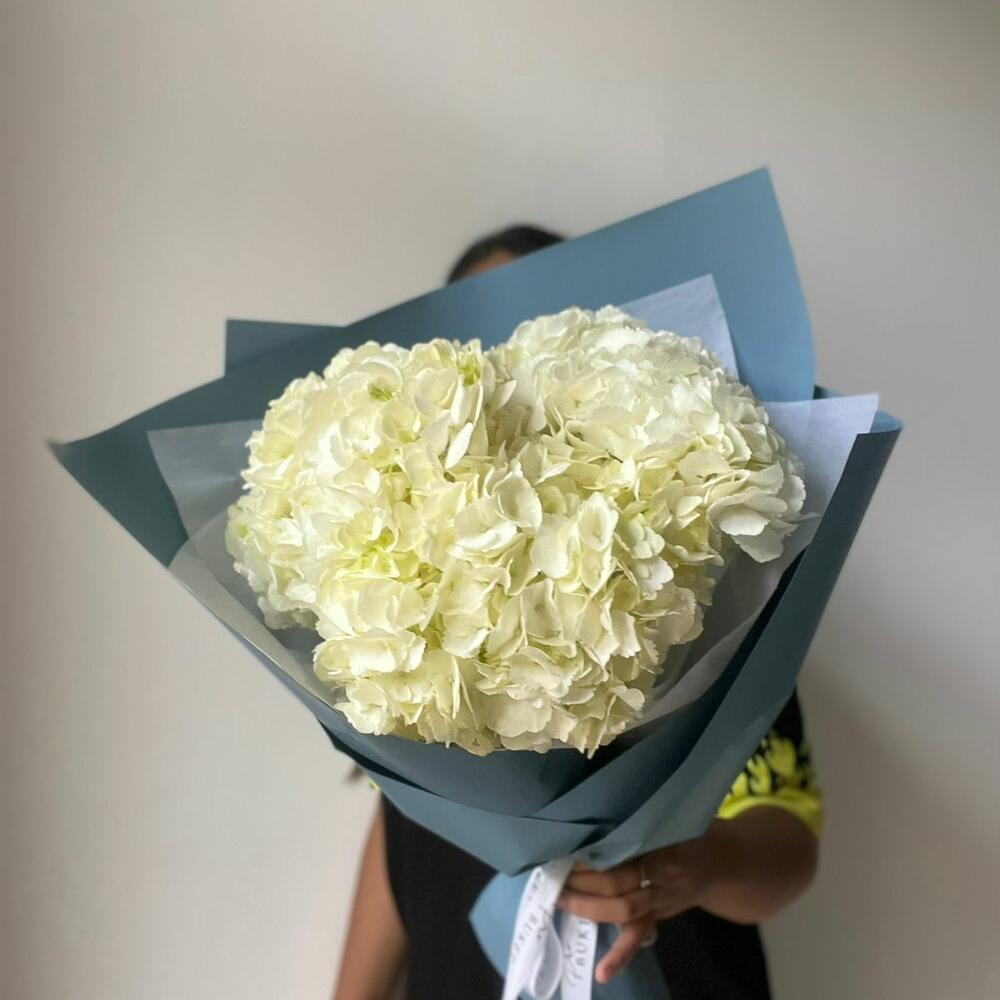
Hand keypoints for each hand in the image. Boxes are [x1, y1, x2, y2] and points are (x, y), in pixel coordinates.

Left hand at [555, 808, 818, 984]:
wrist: (727, 862)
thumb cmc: (693, 828)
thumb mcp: (673, 814)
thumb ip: (642, 815)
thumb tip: (595, 804)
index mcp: (667, 842)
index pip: (626, 849)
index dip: (596, 851)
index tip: (568, 844)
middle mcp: (666, 875)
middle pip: (620, 882)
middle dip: (584, 879)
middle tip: (555, 869)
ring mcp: (664, 900)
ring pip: (624, 909)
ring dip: (588, 907)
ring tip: (560, 897)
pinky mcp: (661, 916)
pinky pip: (640, 937)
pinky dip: (620, 956)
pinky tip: (601, 972)